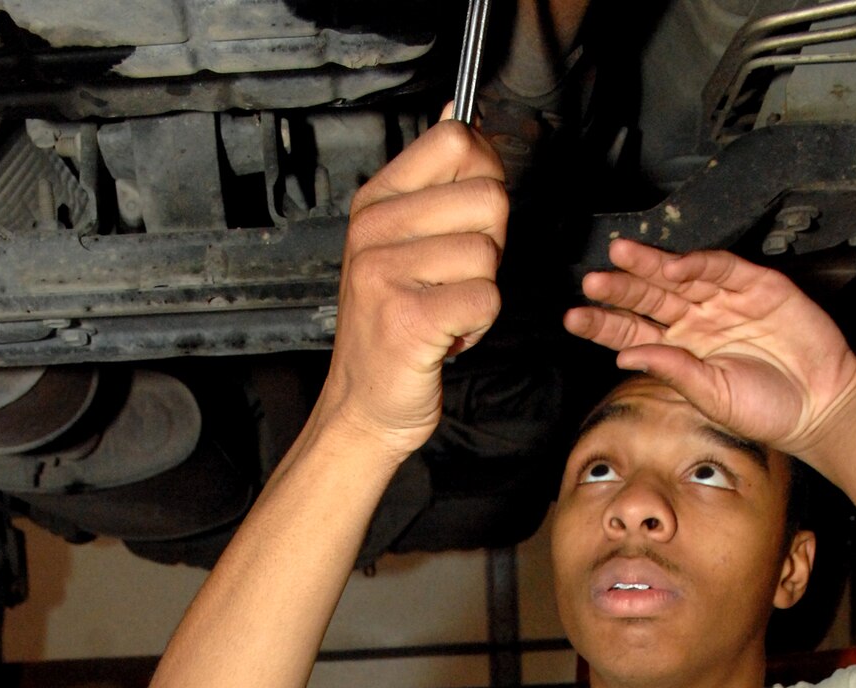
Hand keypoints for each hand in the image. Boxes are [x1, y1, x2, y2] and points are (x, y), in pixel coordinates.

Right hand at [317, 115, 506, 457]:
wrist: (362, 405)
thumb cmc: (390, 327)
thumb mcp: (399, 243)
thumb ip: (432, 184)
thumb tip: (455, 114)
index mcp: (375, 203)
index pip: (454, 140)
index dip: (486, 172)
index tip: (473, 213)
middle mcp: (375, 232)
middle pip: (488, 197)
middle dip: (492, 243)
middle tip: (457, 277)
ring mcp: (386, 274)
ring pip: (489, 255)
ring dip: (483, 292)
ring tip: (446, 310)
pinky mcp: (410, 319)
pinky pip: (486, 299)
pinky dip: (480, 325)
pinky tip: (448, 335)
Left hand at [564, 243, 855, 461]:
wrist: (819, 404)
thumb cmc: (767, 410)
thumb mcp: (712, 397)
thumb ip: (673, 371)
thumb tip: (625, 354)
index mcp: (681, 351)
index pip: (634, 332)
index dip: (605, 324)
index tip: (574, 318)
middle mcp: (697, 322)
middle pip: (649, 299)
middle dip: (620, 288)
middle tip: (592, 281)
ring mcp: (725, 301)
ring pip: (679, 277)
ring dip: (650, 266)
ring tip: (620, 255)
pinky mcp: (757, 284)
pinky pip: (722, 268)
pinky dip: (699, 264)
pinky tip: (673, 265)